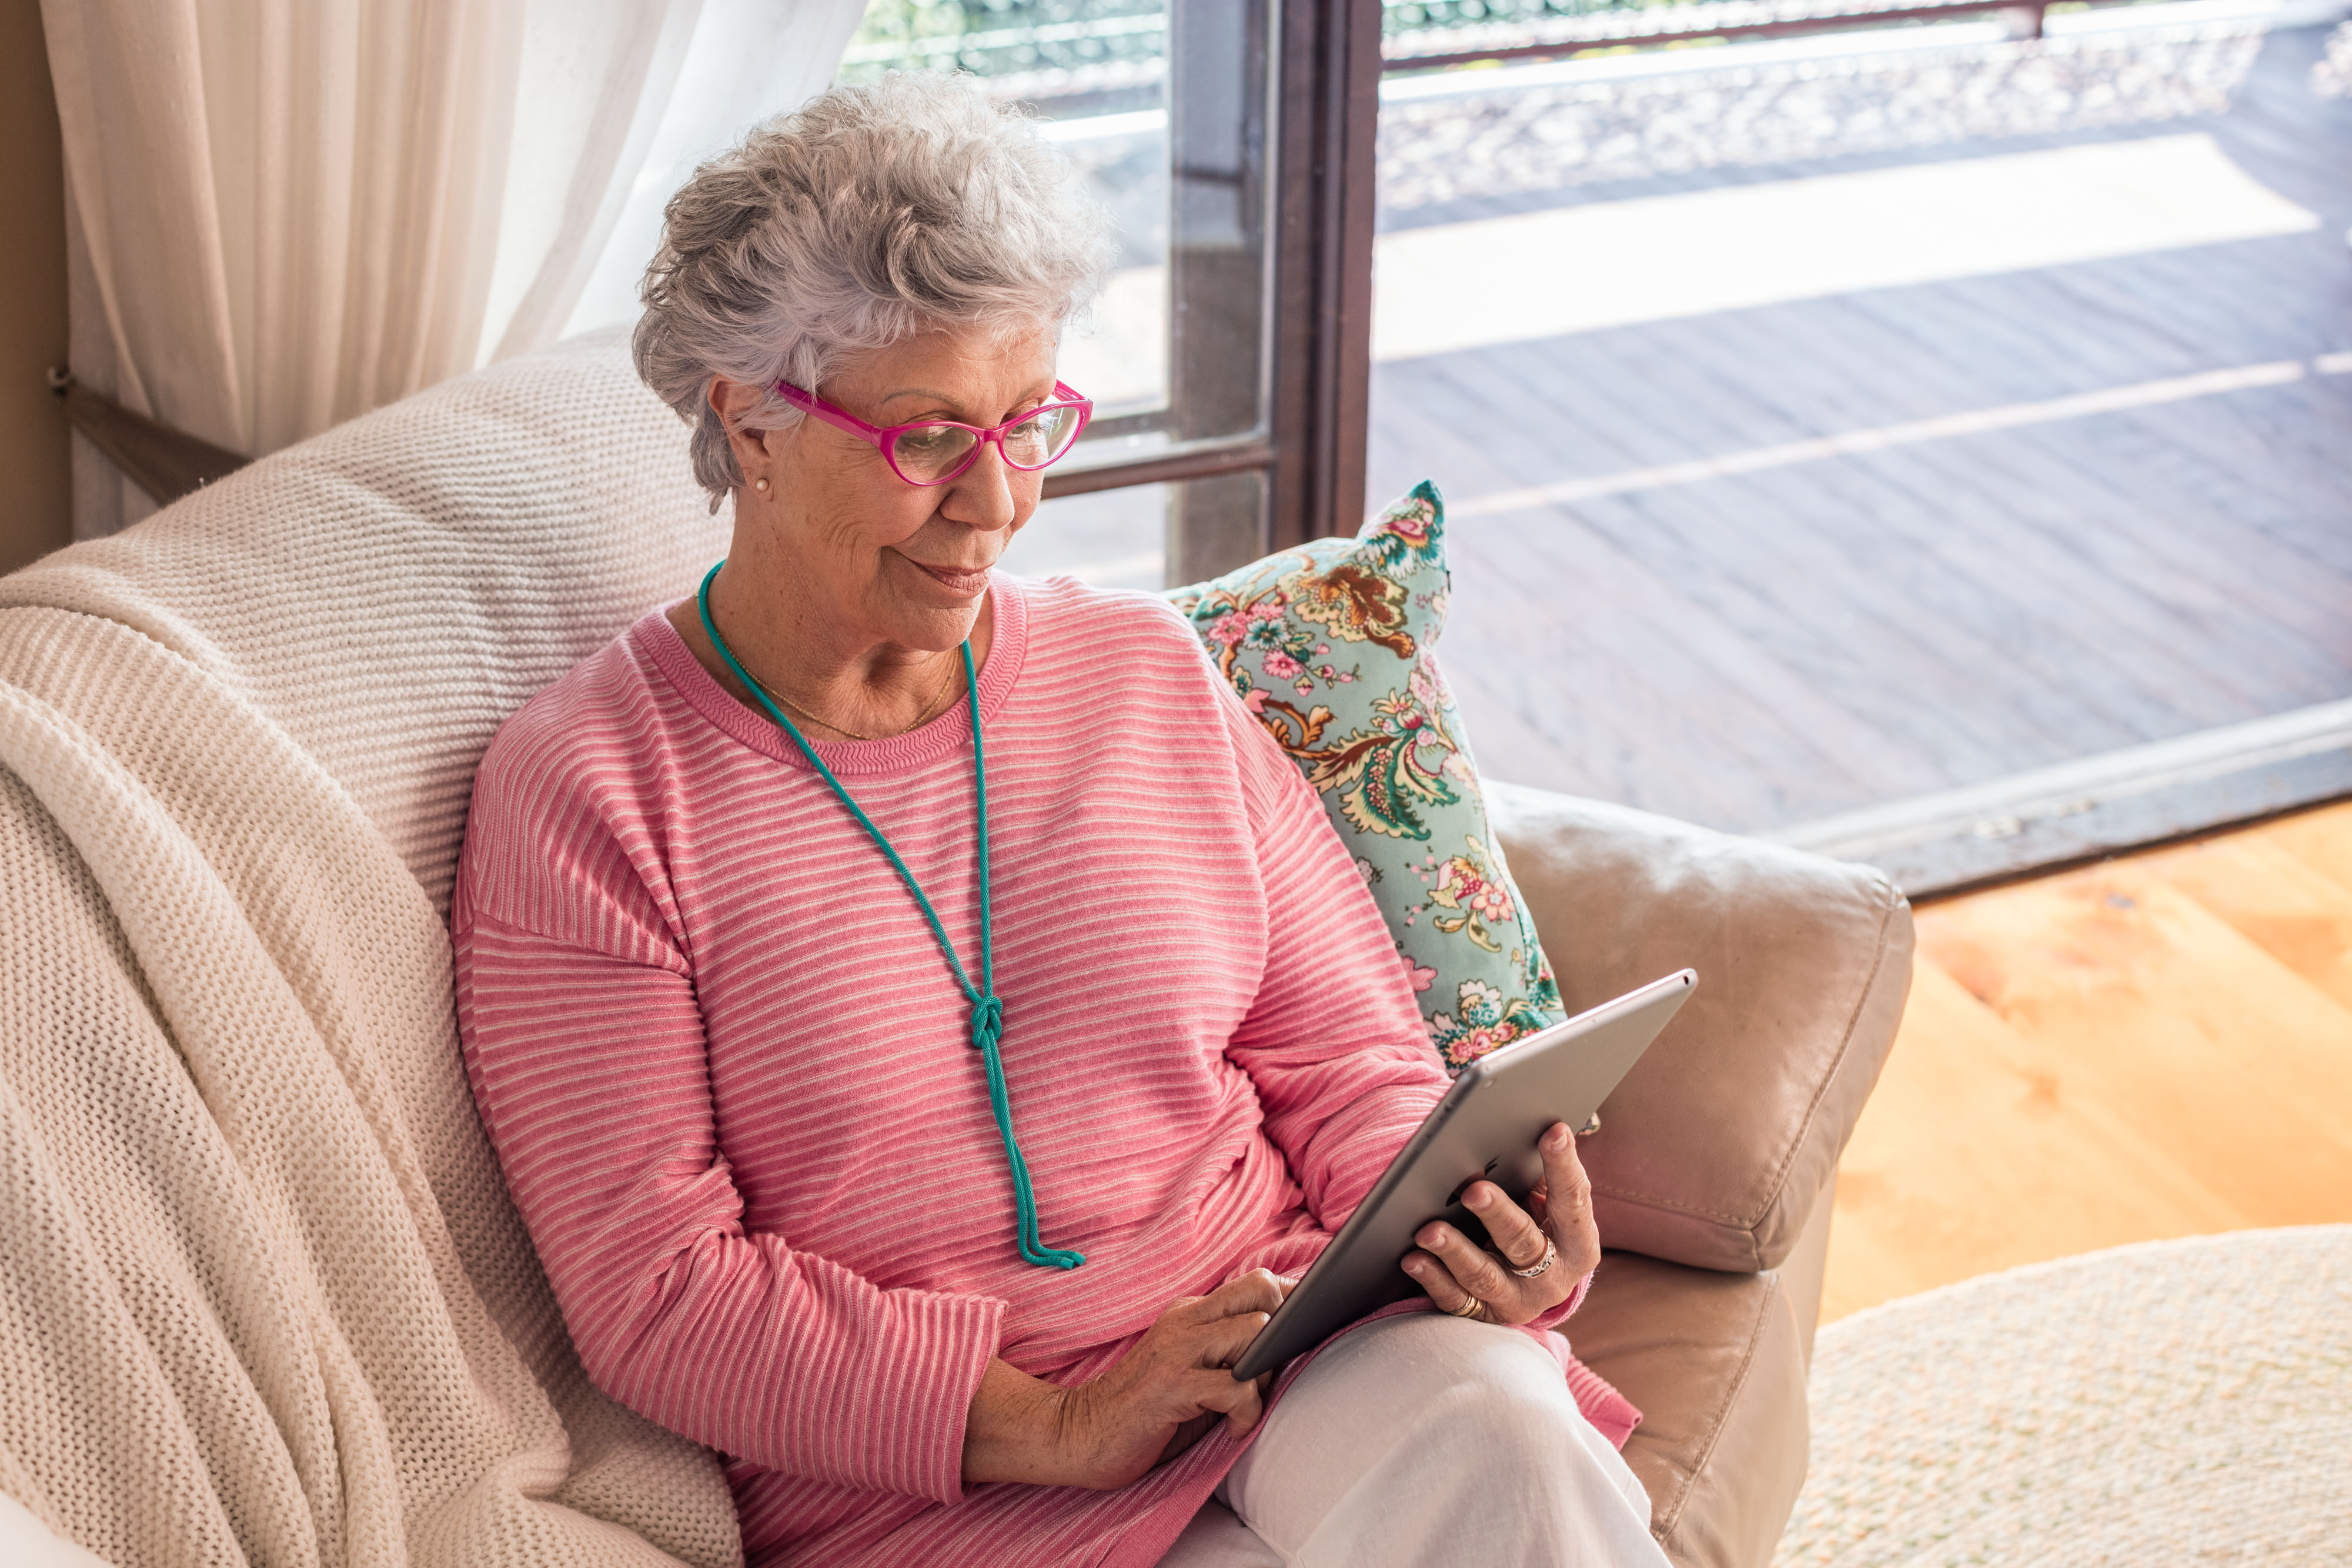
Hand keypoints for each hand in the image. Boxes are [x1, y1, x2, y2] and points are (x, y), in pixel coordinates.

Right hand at [961, 1269, 1289, 1488]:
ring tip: (1247, 1406)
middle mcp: (1185, 1320)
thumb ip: (1228, 1354)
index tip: (1305, 1332)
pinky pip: (1235, 1387)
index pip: (1256, 1284)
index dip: (1291, 1303)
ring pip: (1254, 1333)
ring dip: (1265, 1374)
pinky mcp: (1172, 1385)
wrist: (1079, 1434)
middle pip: (1260, 1291)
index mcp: (1190, 1312)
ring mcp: (1177, 1349)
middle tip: (1274, 1371)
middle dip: (1285, 1329)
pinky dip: (1247, 1413)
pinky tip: (1233, 1430)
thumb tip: (1287, 1350)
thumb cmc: (1145, 1412)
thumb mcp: (1191, 1371)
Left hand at [1401, 1120, 1600, 1325]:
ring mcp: (1517, 1301)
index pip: (1573, 1200)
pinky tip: (1412, 1259)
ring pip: (1484, 1276)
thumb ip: (1540, 1173)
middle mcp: (1554, 1278)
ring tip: (1428, 1230)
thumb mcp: (1549, 1204)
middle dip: (1497, 1214)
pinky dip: (1432, 1279)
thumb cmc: (1537, 1223)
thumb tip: (1528, 1124)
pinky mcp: (1484, 1317)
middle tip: (1473, 1189)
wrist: (1532, 1285)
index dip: (1564, 1165)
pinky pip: (1455, 1301)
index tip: (1553, 1131)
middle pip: (1523, 1242)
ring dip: (1455, 1251)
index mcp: (1579, 1243)